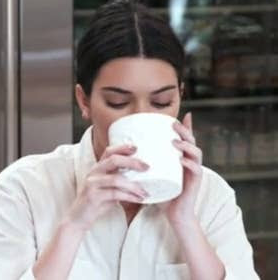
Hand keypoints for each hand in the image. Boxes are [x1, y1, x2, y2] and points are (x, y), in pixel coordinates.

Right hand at [63, 144, 148, 231]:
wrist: (78, 219)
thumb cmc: (97, 202)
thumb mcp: (108, 188)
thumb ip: (119, 179)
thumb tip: (141, 176)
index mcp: (98, 168)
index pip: (109, 152)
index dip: (122, 148)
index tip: (136, 148)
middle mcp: (94, 172)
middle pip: (114, 160)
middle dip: (132, 162)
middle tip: (147, 167)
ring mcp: (92, 183)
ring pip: (116, 179)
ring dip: (133, 185)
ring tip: (144, 192)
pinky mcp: (93, 196)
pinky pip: (115, 194)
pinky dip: (129, 196)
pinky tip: (138, 199)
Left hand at [161, 112, 202, 227]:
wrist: (175, 214)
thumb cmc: (164, 193)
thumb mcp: (157, 174)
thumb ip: (150, 164)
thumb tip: (133, 154)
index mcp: (183, 159)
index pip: (187, 140)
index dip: (187, 127)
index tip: (184, 114)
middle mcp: (191, 163)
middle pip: (192, 142)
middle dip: (185, 131)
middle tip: (173, 124)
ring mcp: (194, 173)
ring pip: (196, 153)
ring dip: (186, 146)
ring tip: (174, 142)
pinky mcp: (195, 184)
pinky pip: (196, 171)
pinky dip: (189, 164)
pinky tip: (181, 160)